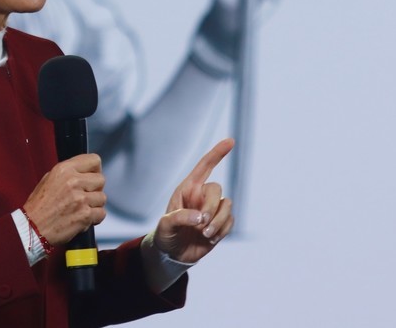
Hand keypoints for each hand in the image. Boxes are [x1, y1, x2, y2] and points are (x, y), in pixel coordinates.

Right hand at [22, 154, 106, 245]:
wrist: (32, 228)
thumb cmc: (39, 206)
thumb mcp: (49, 179)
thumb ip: (68, 173)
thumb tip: (85, 172)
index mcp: (64, 169)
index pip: (94, 160)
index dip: (95, 170)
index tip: (91, 177)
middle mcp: (73, 181)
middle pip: (101, 179)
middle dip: (95, 189)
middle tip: (84, 196)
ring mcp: (80, 198)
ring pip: (102, 198)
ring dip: (94, 205)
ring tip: (80, 208)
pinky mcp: (85, 215)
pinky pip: (101, 213)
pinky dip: (95, 218)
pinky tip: (82, 218)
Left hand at [150, 139, 234, 263]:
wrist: (173, 254)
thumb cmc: (166, 235)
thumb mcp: (165, 225)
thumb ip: (179, 217)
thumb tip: (200, 217)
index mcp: (187, 189)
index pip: (204, 166)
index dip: (217, 153)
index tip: (230, 141)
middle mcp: (202, 195)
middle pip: (217, 189)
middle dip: (211, 207)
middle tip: (201, 224)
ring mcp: (213, 209)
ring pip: (227, 206)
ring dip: (218, 222)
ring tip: (204, 234)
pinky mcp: (221, 223)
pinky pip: (230, 221)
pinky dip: (222, 231)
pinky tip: (210, 239)